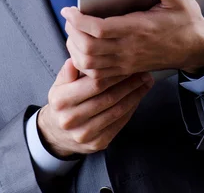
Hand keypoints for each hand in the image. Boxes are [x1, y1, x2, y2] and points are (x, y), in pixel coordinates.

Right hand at [37, 58, 153, 157]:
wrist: (57, 133)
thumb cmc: (63, 102)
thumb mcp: (59, 84)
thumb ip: (68, 72)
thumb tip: (76, 59)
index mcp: (60, 100)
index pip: (94, 84)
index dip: (114, 74)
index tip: (128, 64)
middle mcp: (71, 119)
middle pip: (108, 98)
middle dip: (130, 84)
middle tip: (143, 73)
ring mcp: (85, 134)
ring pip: (117, 111)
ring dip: (135, 96)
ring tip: (145, 83)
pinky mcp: (97, 144)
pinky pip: (119, 124)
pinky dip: (131, 109)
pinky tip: (138, 97)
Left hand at [61, 0, 203, 78]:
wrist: (197, 50)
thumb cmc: (186, 22)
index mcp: (139, 29)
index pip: (99, 29)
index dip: (78, 20)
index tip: (69, 9)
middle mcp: (130, 49)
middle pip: (88, 48)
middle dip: (72, 32)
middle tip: (69, 17)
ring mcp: (127, 63)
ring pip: (90, 64)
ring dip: (75, 48)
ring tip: (73, 31)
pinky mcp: (126, 70)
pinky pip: (98, 75)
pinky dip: (84, 64)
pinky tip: (82, 50)